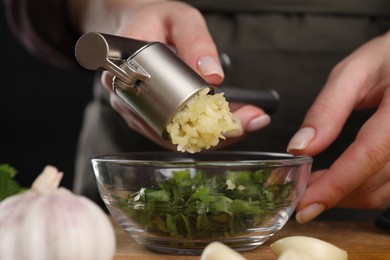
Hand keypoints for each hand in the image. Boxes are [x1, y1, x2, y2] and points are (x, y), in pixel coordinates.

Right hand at [72, 0, 268, 147]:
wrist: (138, 24)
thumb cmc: (155, 20)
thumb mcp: (180, 19)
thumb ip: (195, 41)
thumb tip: (213, 76)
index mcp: (129, 73)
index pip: (164, 109)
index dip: (201, 121)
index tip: (233, 120)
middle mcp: (128, 99)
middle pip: (173, 131)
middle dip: (216, 132)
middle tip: (251, 121)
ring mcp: (137, 112)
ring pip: (176, 137)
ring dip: (213, 135)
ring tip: (247, 121)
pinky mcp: (147, 117)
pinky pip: (175, 132)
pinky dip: (203, 131)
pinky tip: (227, 122)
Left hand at [287, 32, 389, 222]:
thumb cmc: (388, 59)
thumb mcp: (354, 72)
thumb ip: (328, 109)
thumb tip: (300, 147)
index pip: (369, 155)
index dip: (335, 185)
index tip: (304, 204)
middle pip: (376, 182)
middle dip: (333, 193)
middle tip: (299, 191)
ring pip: (382, 193)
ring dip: (345, 196)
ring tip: (314, 185)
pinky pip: (389, 188)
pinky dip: (359, 190)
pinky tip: (338, 180)